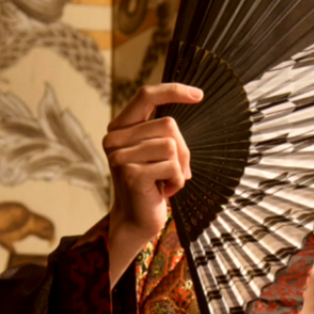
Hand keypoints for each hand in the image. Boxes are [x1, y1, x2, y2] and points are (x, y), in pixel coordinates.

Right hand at [103, 82, 202, 282]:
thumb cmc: (152, 186)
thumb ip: (164, 130)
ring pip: (171, 145)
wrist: (137, 222)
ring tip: (165, 182)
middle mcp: (114, 138)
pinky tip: (163, 192)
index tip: (199, 95)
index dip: (173, 91)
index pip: (146, 96)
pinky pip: (172, 166)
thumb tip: (192, 96)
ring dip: (178, 168)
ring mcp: (120, 156)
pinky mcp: (131, 173)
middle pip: (168, 124)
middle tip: (174, 172)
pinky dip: (176, 182)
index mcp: (119, 128)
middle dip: (182, 149)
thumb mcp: (157, 153)